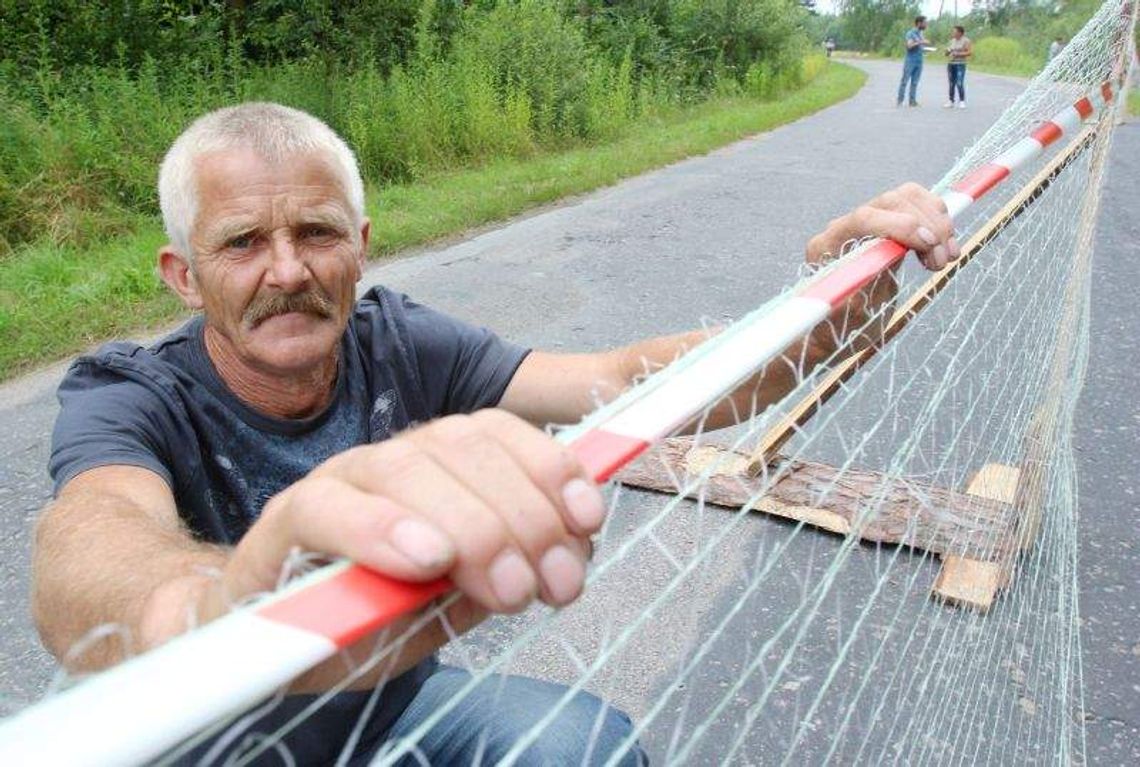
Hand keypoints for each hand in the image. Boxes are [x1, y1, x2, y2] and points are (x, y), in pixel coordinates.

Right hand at [223, 409, 602, 615]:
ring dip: (473, 527)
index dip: (549, 467)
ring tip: (508, 586)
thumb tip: (566, 553)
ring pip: (409, 468)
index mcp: (435, 465)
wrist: (269, 641)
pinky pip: (331, 508)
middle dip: (524, 516)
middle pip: (463, 450)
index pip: (497, 435)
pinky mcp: (287, 520)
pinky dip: (383, 528)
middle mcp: (389, 460)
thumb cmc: (369, 615)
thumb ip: (498, 574)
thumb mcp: (453, 601)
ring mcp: (338, 482)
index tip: (588, 520)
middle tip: (555, 585)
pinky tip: (425, 559)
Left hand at [804, 182, 960, 352]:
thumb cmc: (842, 326)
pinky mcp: (885, 222)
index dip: (901, 225)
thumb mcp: (854, 313)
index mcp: (826, 246)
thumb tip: (890, 253)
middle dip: (927, 226)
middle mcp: (843, 227)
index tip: (928, 244)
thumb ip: (868, 280)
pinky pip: (915, 205)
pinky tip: (944, 246)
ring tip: (949, 256)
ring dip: (938, 222)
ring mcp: (864, 221)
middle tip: (944, 260)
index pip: (864, 218)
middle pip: (891, 201)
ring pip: (908, 198)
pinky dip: (937, 220)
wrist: (839, 328)